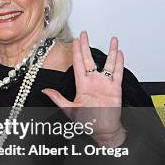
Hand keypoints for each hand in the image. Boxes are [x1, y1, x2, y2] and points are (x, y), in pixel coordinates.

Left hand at [42, 31, 124, 146]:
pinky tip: (119, 53)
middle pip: (90, 59)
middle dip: (86, 46)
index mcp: (82, 84)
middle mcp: (93, 81)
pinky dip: (119, 63)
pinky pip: (117, 73)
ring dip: (110, 52)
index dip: (76, 51)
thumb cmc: (87, 121)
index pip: (78, 63)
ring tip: (112, 40)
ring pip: (108, 63)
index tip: (75, 40)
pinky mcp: (115, 88)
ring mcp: (104, 84)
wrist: (103, 130)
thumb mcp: (70, 109)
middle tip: (85, 34)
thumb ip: (58, 99)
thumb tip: (45, 91)